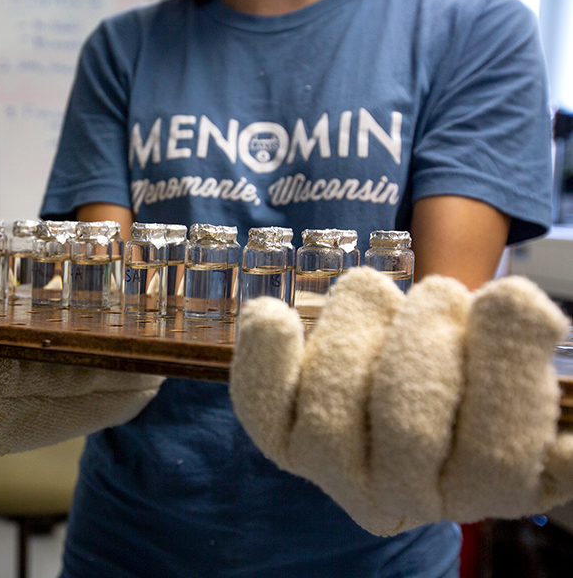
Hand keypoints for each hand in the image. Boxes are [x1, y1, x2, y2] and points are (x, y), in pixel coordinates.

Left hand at [230, 267, 572, 535]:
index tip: (511, 294)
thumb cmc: (469, 374)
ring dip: (354, 332)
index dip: (503, 366)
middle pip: (408, 429)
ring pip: (332, 413)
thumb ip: (523, 368)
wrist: (411, 391)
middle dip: (425, 340)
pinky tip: (272, 316)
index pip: (496, 453)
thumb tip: (523, 324)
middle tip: (440, 293)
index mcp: (485, 488)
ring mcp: (336, 475)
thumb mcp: (514, 376)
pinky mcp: (285, 444)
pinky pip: (263, 414)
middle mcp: (405, 497)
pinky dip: (263, 361)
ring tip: (372, 289)